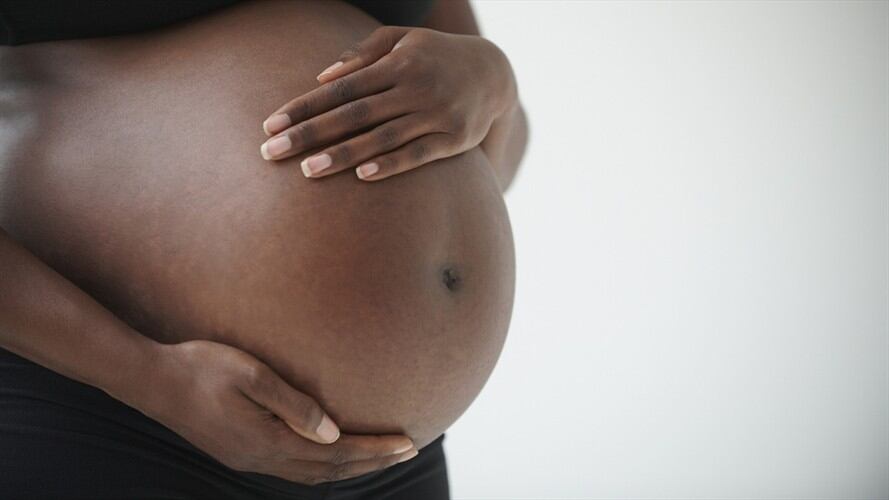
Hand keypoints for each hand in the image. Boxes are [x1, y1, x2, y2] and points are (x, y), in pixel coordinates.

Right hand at [143, 339, 416, 484]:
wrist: (149, 379)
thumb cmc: (200, 366)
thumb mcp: (251, 376)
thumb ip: (294, 405)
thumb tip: (334, 432)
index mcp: (267, 442)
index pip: (336, 453)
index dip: (374, 450)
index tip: (407, 442)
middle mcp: (261, 458)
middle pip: (330, 469)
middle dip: (371, 462)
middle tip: (408, 449)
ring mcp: (248, 459)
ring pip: (312, 473)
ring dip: (349, 466)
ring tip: (380, 455)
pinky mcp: (239, 452)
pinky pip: (293, 468)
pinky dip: (323, 465)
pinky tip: (331, 453)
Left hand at [259, 26, 516, 180]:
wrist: (495, 73)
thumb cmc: (436, 56)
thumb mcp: (403, 40)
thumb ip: (364, 54)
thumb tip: (323, 77)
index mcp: (397, 63)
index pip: (340, 88)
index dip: (304, 107)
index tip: (271, 124)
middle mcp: (415, 87)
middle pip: (353, 113)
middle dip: (310, 133)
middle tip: (271, 152)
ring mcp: (436, 113)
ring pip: (382, 137)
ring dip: (343, 154)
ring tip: (307, 171)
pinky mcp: (455, 139)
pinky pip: (419, 154)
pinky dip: (392, 164)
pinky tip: (363, 176)